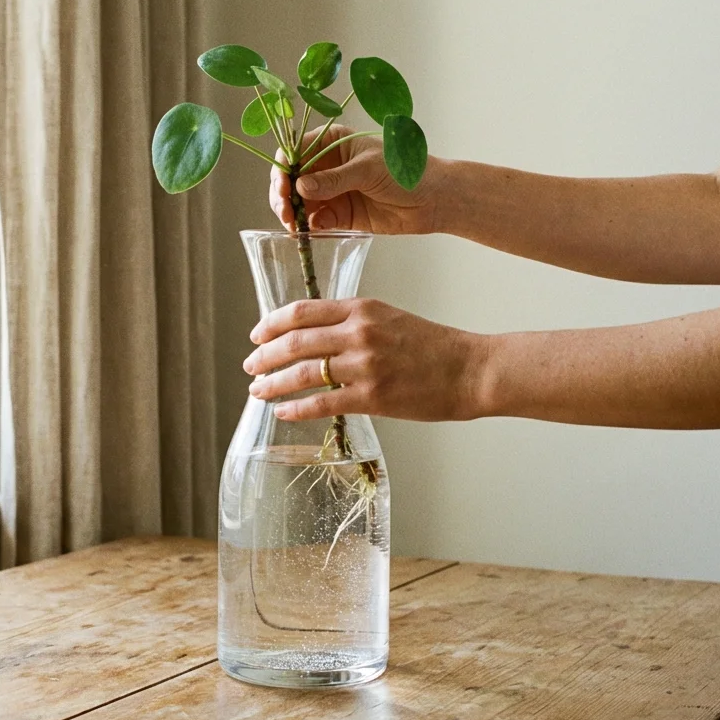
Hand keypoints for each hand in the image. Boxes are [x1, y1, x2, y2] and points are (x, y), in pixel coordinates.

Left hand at [242, 298, 489, 421]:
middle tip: (250, 367)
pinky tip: (283, 411)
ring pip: (303, 373)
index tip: (256, 335)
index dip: (271, 324)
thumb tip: (314, 336)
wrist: (469, 369)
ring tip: (258, 391)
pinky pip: (322, 403)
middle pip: (295, 341)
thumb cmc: (432, 347)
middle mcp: (359, 332)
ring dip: (273, 383)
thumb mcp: (389, 318)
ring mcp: (364, 365)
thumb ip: (352, 323)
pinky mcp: (372, 397)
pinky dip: (296, 408)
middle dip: (264, 356)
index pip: (302, 310)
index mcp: (361, 308)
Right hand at [270, 125, 442, 233]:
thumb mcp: (367, 169)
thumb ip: (334, 180)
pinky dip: (308, 227)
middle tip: (285, 211)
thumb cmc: (405, 170)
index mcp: (332, 143)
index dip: (283, 168)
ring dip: (292, 214)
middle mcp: (327, 166)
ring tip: (294, 225)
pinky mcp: (340, 215)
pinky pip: (316, 221)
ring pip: (299, 202)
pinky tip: (310, 231)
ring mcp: (332, 191)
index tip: (282, 187)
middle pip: (291, 179)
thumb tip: (301, 187)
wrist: (432, 199)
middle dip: (282, 195)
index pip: (296, 151)